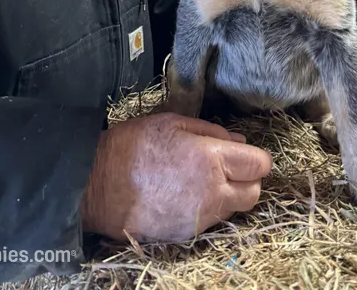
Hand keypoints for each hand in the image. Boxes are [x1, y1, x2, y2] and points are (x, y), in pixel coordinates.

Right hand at [81, 112, 271, 241]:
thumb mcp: (173, 123)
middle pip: (254, 193)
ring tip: (204, 180)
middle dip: (249, 179)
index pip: (259, 164)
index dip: (256, 158)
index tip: (245, 154)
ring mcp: (200, 217)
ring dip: (229, 195)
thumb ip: (213, 132)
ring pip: (235, 209)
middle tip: (230, 168)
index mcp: (211, 159)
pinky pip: (212, 222)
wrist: (97, 185)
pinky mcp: (187, 234)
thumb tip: (240, 143)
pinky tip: (187, 195)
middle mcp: (212, 192)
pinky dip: (208, 209)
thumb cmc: (133, 146)